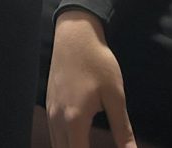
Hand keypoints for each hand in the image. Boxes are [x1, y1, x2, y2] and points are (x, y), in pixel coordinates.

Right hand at [46, 11, 135, 147]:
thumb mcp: (115, 96)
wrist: (75, 35)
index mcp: (74, 121)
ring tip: (87, 146)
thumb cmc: (97, 63)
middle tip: (96, 147)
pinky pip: (53, 134)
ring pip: (56, 145)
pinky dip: (64, 143)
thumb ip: (122, 130)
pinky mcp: (49, 104)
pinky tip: (77, 140)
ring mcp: (50, 112)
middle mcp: (57, 120)